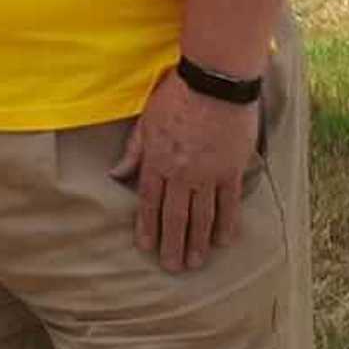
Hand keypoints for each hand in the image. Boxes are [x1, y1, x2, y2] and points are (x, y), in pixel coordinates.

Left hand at [110, 70, 257, 273]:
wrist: (215, 80)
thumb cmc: (177, 93)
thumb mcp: (146, 118)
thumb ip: (135, 150)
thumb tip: (116, 173)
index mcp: (157, 159)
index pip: (149, 201)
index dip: (147, 226)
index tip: (146, 247)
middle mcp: (181, 172)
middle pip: (175, 216)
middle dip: (172, 244)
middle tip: (172, 267)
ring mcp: (209, 174)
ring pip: (202, 216)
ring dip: (198, 242)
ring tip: (195, 262)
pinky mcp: (232, 170)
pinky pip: (229, 204)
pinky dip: (226, 224)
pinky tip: (223, 241)